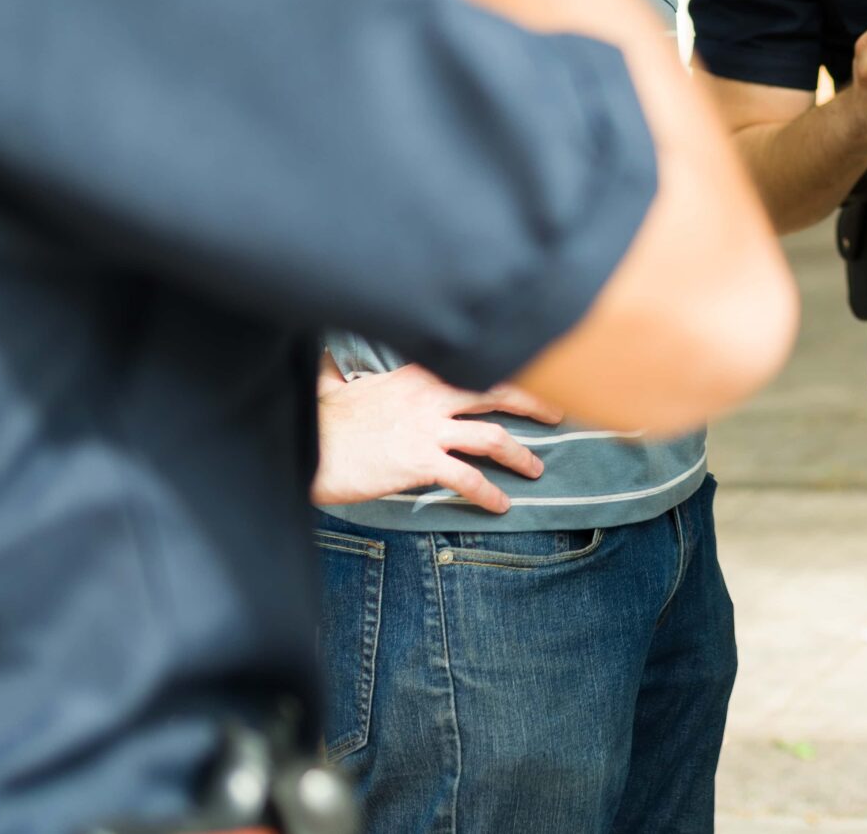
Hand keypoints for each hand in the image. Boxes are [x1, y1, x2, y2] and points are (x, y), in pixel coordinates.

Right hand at [311, 361, 565, 514]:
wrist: (309, 449)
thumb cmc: (322, 421)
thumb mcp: (334, 384)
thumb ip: (340, 371)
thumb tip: (324, 360)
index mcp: (418, 375)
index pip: (474, 367)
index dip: (507, 373)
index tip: (529, 381)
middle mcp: (431, 397)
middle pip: (498, 392)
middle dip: (534, 403)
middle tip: (557, 414)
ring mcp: (428, 430)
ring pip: (493, 436)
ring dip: (521, 454)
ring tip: (536, 469)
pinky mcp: (421, 463)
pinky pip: (468, 478)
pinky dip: (489, 492)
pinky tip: (500, 505)